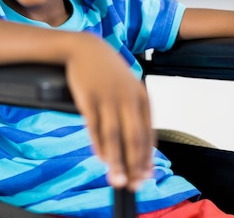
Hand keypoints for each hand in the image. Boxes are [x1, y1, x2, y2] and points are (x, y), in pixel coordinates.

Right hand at [65, 33, 153, 190]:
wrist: (86, 48)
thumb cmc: (108, 72)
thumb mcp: (128, 89)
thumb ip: (134, 115)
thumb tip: (136, 148)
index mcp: (142, 97)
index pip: (148, 134)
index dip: (147, 158)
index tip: (145, 177)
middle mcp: (128, 98)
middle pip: (133, 138)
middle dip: (134, 165)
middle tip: (133, 185)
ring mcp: (108, 97)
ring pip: (114, 136)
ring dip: (116, 161)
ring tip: (117, 180)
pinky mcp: (89, 97)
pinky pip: (94, 126)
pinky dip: (98, 144)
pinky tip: (101, 158)